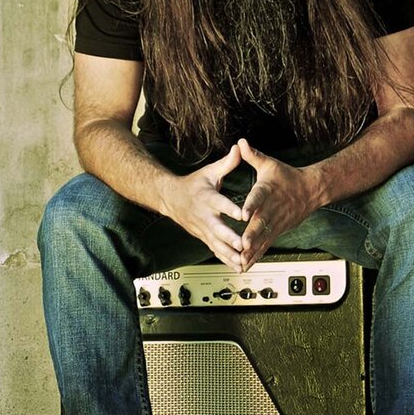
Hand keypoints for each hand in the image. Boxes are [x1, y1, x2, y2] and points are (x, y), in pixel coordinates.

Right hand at [158, 143, 247, 270]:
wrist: (170, 198)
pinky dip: (226, 259)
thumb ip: (227, 163)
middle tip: (243, 246)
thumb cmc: (194, 184)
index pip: (220, 204)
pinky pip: (215, 250)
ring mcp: (202, 229)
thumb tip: (240, 147)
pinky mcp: (203, 237)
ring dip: (229, 254)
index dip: (231, 209)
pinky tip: (238, 267)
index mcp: (207, 198)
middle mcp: (204, 216)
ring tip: (243, 262)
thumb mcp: (209, 172)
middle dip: (230, 239)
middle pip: (218, 229)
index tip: (243, 215)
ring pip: (216, 244)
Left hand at [237, 138, 321, 270]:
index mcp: (267, 191)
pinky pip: (266, 245)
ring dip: (253, 250)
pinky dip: (256, 256)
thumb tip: (240, 142)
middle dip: (252, 235)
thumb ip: (252, 155)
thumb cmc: (287, 177)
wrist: (312, 191)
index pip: (258, 198)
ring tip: (241, 261)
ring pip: (263, 238)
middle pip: (261, 223)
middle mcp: (272, 209)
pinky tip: (245, 265)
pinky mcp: (277, 231)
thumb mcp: (269, 164)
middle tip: (242, 245)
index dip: (250, 205)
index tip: (243, 214)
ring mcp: (276, 223)